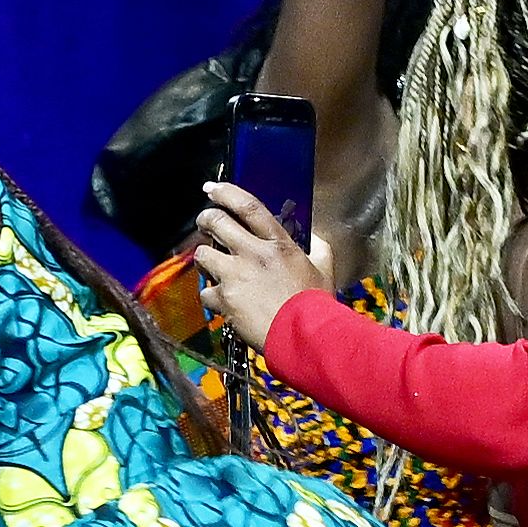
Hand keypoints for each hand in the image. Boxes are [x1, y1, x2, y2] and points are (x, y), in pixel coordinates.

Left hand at [189, 180, 327, 344]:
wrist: (305, 337)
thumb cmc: (316, 305)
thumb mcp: (324, 268)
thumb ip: (318, 248)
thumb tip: (315, 238)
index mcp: (278, 244)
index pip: (248, 207)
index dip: (227, 193)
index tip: (213, 189)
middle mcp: (253, 254)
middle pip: (216, 222)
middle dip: (205, 219)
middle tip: (205, 222)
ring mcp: (235, 276)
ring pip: (203, 254)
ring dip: (205, 258)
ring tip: (211, 265)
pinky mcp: (225, 299)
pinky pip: (205, 291)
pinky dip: (211, 295)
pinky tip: (222, 300)